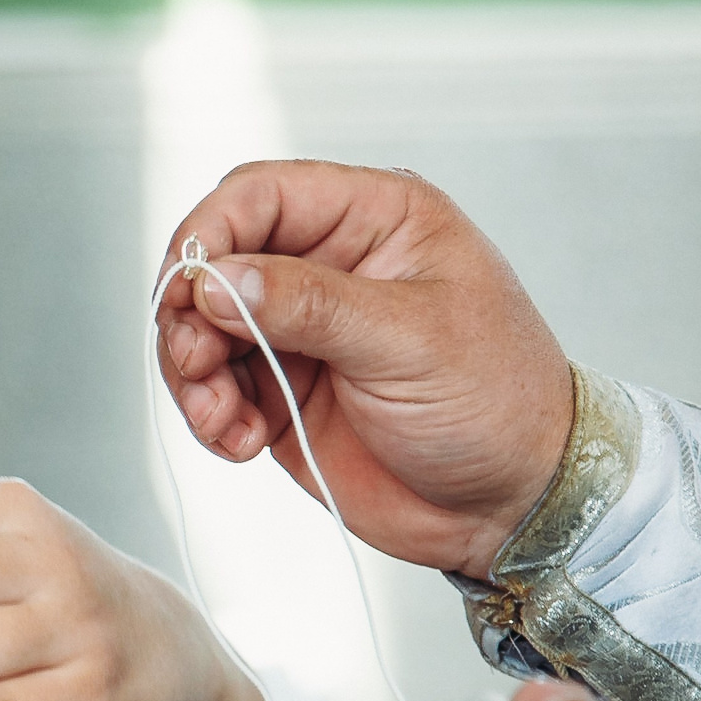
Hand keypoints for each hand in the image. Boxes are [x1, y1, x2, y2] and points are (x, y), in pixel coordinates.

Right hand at [154, 160, 573, 577]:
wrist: (513, 505)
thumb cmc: (495, 403)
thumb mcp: (410, 342)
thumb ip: (310, 304)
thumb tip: (215, 279)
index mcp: (374, 219)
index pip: (259, 195)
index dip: (209, 234)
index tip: (188, 290)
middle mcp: (329, 264)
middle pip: (215, 259)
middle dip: (189, 312)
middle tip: (195, 364)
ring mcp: (302, 328)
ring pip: (202, 325)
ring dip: (192, 372)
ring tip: (220, 420)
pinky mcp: (283, 388)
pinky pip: (214, 384)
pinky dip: (209, 413)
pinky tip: (238, 441)